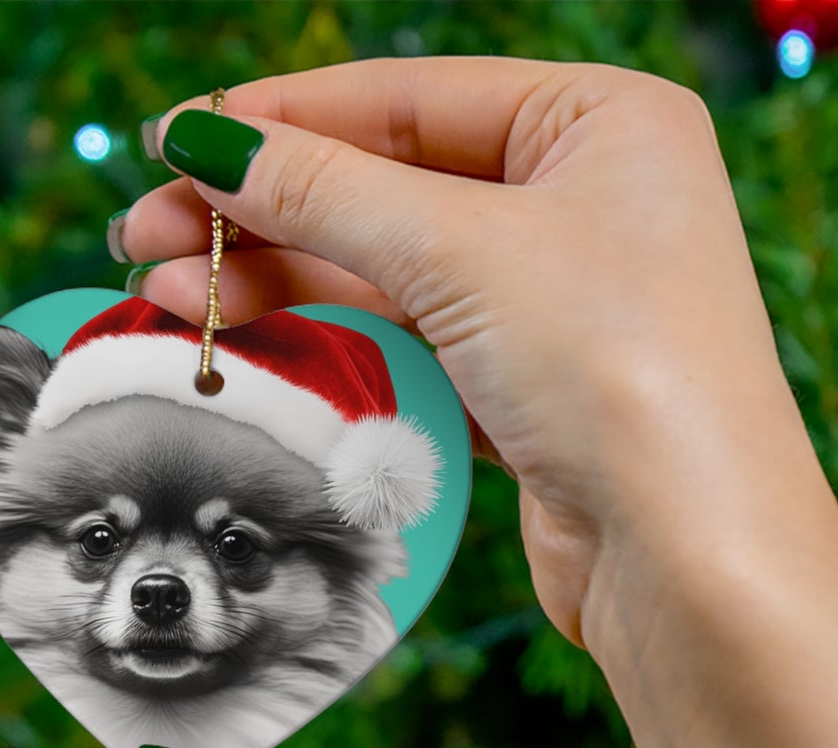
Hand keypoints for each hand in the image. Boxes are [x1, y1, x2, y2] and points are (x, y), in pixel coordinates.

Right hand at [117, 59, 837, 747]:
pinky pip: (416, 343)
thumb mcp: (462, 252)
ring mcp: (563, 302)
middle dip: (266, 212)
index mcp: (604, 123)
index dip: (283, 120)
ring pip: (395, 272)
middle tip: (145, 236)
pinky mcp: (536, 391)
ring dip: (284, 281)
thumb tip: (204, 143)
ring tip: (170, 294)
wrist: (692, 559)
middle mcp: (590, 203)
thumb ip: (326, 191)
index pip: (411, 97)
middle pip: (392, 185)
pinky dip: (336, 341)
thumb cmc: (619, 371)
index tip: (173, 143)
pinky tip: (250, 339)